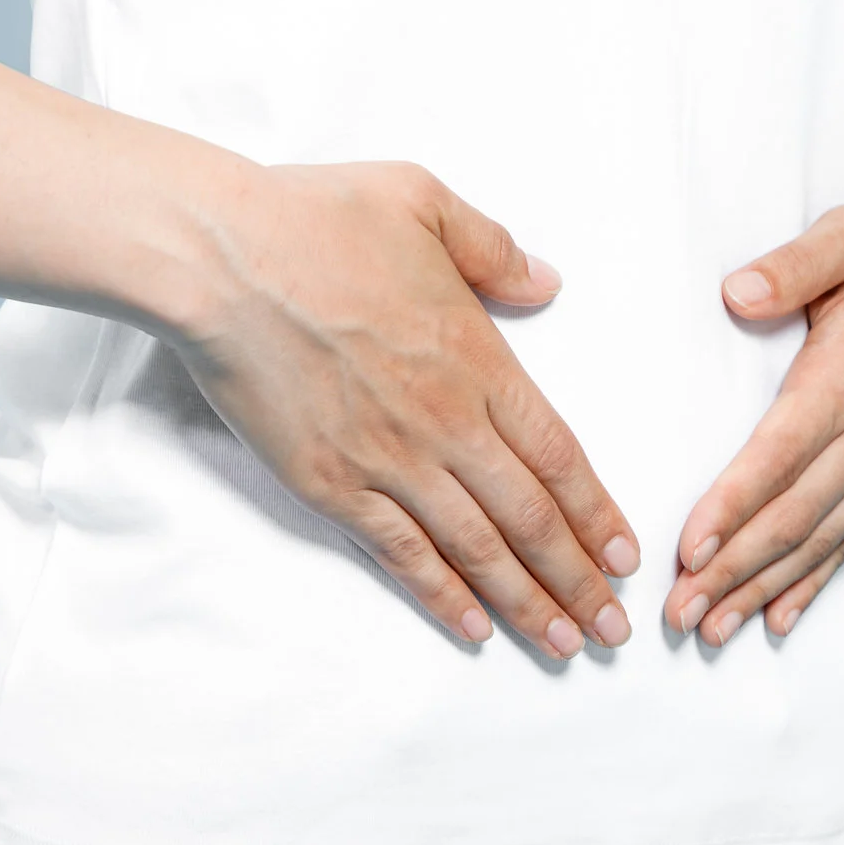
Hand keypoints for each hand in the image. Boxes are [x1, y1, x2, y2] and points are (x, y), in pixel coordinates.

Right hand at [178, 161, 638, 657]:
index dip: (596, 513)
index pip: (556, 454)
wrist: (219, 259)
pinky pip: (399, 552)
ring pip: (474, 548)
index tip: (624, 556)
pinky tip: (472, 627)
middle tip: (612, 627)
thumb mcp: (424, 200)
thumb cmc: (314, 218)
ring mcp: (386, 459)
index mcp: (476, 358)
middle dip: (577, 579)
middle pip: (529, 517)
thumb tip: (547, 282)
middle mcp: (444, 422)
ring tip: (563, 644)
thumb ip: (494, 249)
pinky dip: (441, 594)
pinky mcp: (329, 483)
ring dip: (525, 602)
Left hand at [663, 197, 843, 644]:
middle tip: (677, 614)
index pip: (779, 455)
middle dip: (732, 572)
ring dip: (763, 590)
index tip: (689, 550)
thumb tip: (738, 291)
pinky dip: (814, 582)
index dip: (734, 506)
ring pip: (817, 541)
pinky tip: (779, 618)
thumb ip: (794, 264)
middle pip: (791, 517)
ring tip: (712, 632)